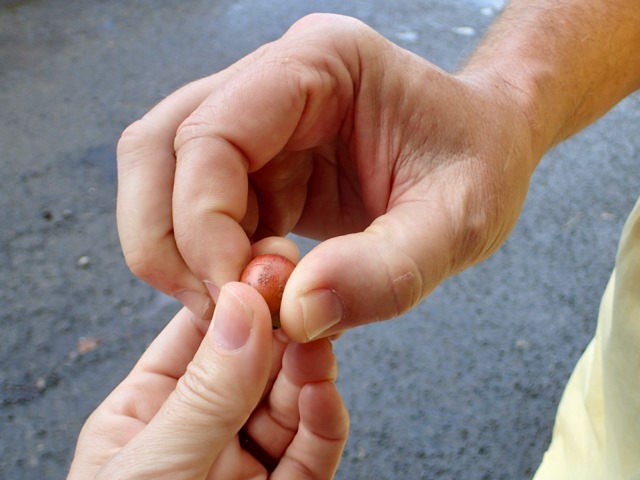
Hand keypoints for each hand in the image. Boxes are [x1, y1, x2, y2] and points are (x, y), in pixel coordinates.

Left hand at [67, 281, 347, 478]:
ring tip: (318, 347)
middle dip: (280, 335)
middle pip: (252, 366)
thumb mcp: (153, 472)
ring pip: (288, 403)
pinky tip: (324, 394)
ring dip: (306, 372)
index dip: (234, 303)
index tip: (268, 271)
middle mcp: (201, 434)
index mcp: (148, 415)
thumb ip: (205, 394)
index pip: (199, 340)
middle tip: (306, 304)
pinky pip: (311, 450)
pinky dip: (323, 421)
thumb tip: (242, 308)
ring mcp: (245, 465)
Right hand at [116, 14, 536, 341]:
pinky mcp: (259, 165)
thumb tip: (292, 311)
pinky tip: (258, 289)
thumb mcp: (462, 222)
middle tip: (221, 304)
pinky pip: (199, 212)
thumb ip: (387, 272)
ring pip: (163, 179)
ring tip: (244, 299)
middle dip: (169, 238)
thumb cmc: (481, 165)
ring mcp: (259, 121)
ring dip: (181, 253)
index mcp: (322, 62)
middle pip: (160, 147)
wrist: (487, 152)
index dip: (204, 221)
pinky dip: (209, 260)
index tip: (241, 292)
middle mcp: (274, 79)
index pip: (213, 132)